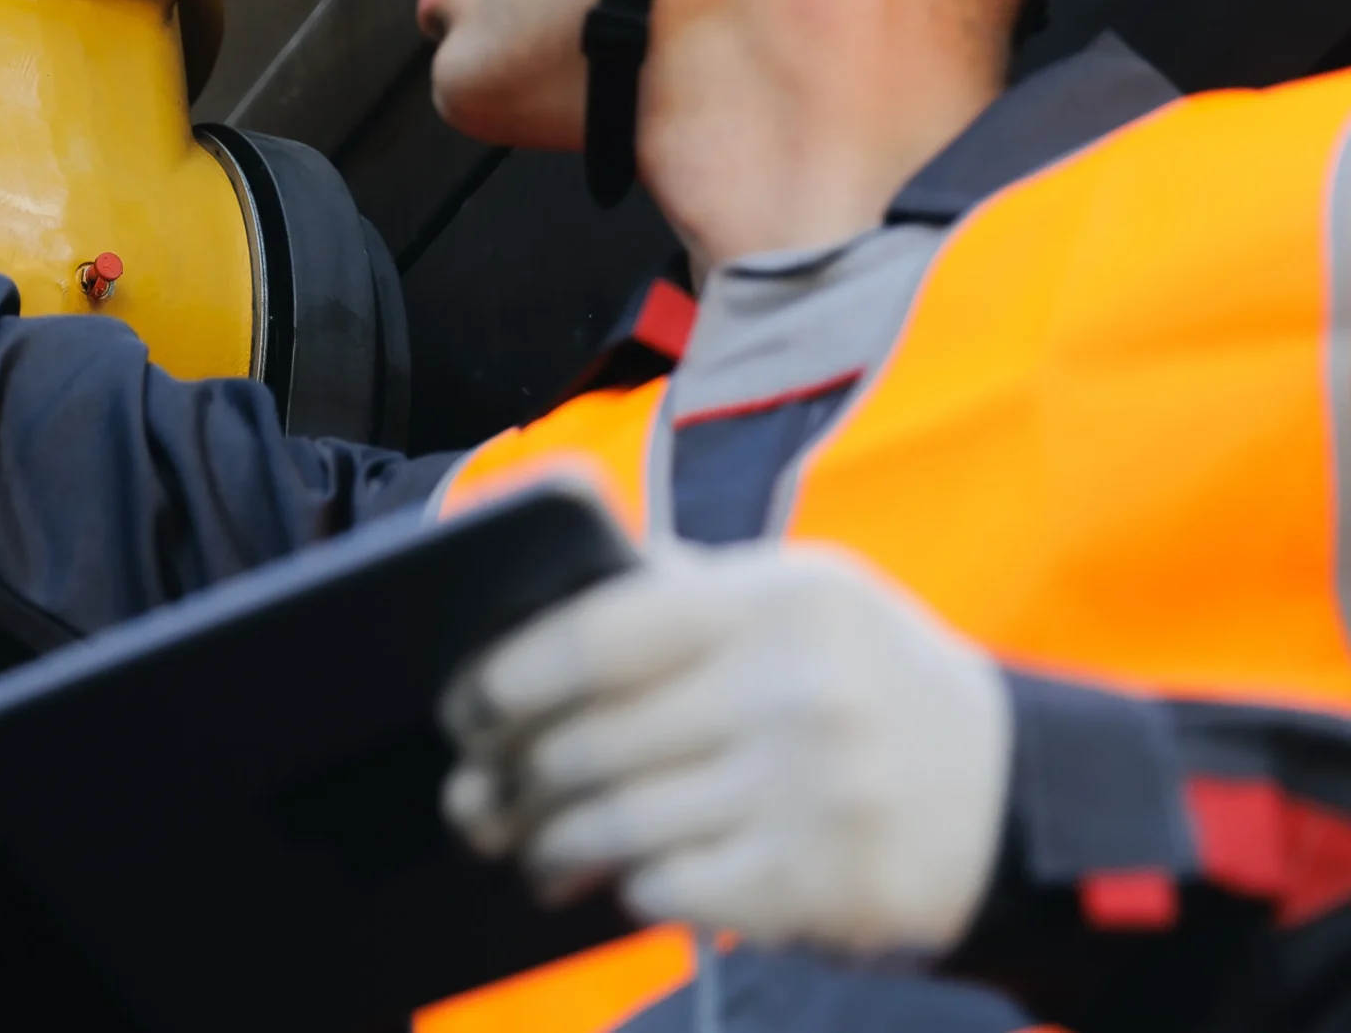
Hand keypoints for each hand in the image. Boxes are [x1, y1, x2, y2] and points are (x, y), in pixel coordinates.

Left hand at [438, 542, 1009, 955]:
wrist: (1016, 795)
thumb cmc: (867, 681)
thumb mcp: (798, 601)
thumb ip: (680, 594)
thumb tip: (531, 613)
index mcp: (776, 600)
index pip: (594, 637)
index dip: (506, 679)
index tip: (465, 709)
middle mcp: (795, 691)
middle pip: (588, 745)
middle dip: (512, 780)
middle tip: (479, 796)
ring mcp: (811, 794)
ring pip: (616, 825)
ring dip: (551, 844)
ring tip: (529, 846)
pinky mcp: (821, 887)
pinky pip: (669, 888)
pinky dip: (630, 884)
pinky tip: (621, 877)